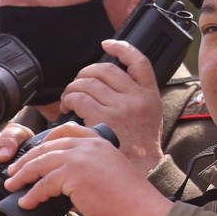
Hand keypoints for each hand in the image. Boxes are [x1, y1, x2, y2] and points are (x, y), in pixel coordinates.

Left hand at [3, 122, 171, 215]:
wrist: (139, 211)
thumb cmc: (127, 201)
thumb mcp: (108, 175)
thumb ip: (87, 172)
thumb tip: (65, 187)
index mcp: (99, 141)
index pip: (66, 130)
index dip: (46, 140)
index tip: (33, 151)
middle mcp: (89, 145)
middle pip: (47, 146)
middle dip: (26, 159)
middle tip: (13, 172)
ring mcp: (81, 157)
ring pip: (41, 163)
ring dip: (22, 175)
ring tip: (11, 186)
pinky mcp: (74, 175)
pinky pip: (44, 184)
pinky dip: (31, 195)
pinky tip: (25, 203)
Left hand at [59, 39, 165, 176]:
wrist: (141, 172)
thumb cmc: (140, 150)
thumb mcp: (149, 119)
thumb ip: (134, 100)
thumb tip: (109, 86)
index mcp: (150, 95)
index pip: (138, 61)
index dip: (122, 48)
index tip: (108, 44)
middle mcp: (136, 97)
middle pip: (104, 69)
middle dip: (85, 73)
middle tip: (79, 84)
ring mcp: (119, 106)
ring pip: (87, 82)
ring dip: (73, 88)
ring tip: (69, 100)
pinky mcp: (102, 118)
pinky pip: (78, 98)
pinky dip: (68, 100)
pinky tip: (66, 109)